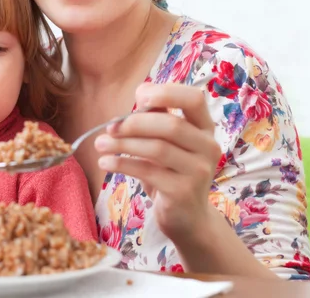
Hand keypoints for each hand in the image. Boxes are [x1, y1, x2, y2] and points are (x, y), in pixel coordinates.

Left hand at [94, 82, 221, 241]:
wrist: (186, 217)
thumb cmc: (171, 170)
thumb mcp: (167, 142)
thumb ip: (158, 117)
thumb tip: (141, 93)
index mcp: (205, 126)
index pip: (194, 98)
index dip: (166, 92)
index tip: (138, 97)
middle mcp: (208, 146)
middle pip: (171, 125)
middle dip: (134, 123)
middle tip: (110, 127)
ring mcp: (199, 170)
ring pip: (157, 148)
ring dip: (123, 144)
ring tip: (100, 145)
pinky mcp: (183, 192)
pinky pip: (147, 171)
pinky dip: (122, 164)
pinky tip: (105, 163)